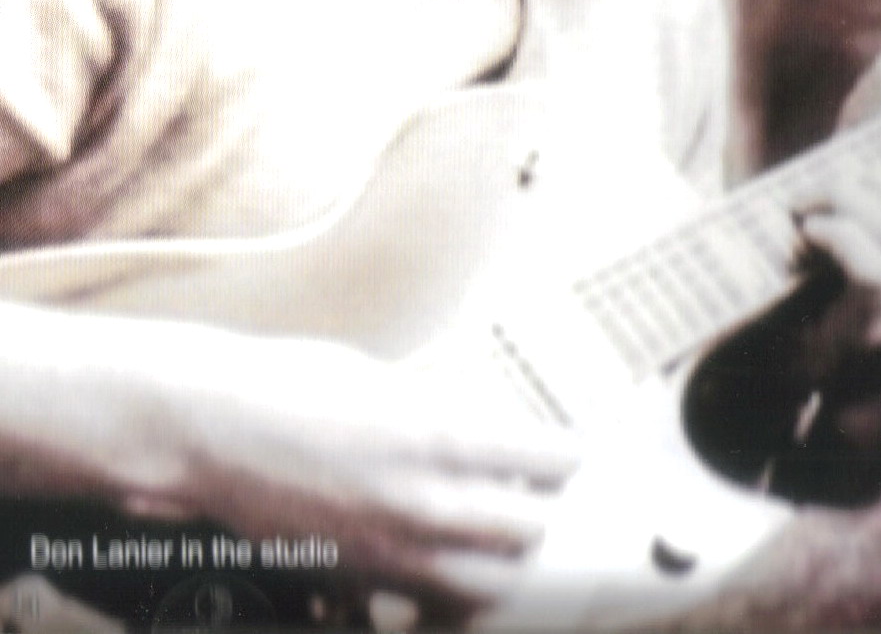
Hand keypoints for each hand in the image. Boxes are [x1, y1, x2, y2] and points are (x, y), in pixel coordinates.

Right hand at [182, 337, 579, 616]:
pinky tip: (452, 573)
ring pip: (488, 584)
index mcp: (440, 434)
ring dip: (506, 560)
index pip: (545, 459)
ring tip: (505, 534)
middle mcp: (424, 500)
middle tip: (540, 491)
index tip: (566, 451)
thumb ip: (446, 412)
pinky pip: (427, 607)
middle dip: (543, 509)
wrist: (208, 426)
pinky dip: (452, 598)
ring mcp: (389, 549)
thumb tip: (491, 433)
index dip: (564, 455)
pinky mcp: (356, 577)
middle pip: (528, 530)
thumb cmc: (292, 382)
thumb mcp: (389, 378)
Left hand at [790, 52, 880, 358]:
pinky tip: (811, 231)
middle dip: (877, 175)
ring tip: (803, 208)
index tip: (864, 169)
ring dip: (844, 198)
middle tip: (824, 184)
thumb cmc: (796, 259)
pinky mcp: (866, 337)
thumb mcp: (834, 186)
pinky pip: (875, 268)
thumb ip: (867, 129)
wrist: (744, 340)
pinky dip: (839, 234)